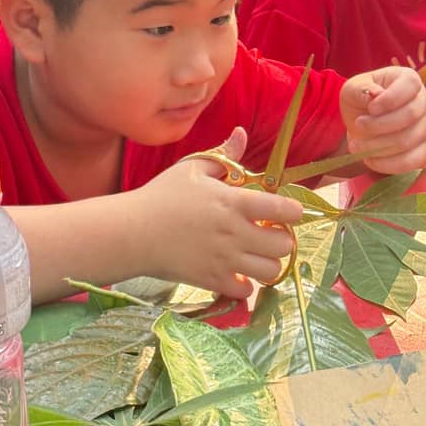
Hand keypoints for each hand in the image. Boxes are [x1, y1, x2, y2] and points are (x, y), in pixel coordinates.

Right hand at [132, 127, 302, 297]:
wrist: (132, 232)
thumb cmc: (161, 196)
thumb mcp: (191, 169)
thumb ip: (223, 155)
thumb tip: (242, 134)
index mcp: (233, 202)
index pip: (283, 209)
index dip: (293, 210)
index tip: (288, 211)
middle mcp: (235, 233)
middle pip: (284, 245)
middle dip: (282, 239)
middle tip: (269, 233)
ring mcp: (224, 260)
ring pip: (270, 271)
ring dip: (267, 262)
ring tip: (256, 254)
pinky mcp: (211, 280)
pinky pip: (244, 292)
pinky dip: (244, 285)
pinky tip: (236, 273)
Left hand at [340, 66, 425, 173]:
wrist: (369, 127)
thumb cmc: (362, 103)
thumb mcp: (353, 90)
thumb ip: (360, 89)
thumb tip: (374, 94)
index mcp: (408, 80)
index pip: (410, 85)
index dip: (390, 99)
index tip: (370, 108)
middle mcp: (424, 101)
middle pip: (410, 115)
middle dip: (378, 124)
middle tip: (358, 125)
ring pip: (408, 141)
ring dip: (377, 146)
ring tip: (357, 145)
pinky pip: (412, 162)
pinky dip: (387, 164)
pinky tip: (369, 159)